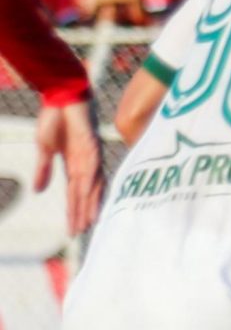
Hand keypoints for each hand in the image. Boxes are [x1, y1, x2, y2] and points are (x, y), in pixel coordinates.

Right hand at [33, 96, 100, 236]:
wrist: (61, 96)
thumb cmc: (54, 120)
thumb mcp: (45, 149)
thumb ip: (44, 170)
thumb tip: (39, 191)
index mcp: (74, 166)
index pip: (74, 194)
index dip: (73, 212)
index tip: (72, 230)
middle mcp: (86, 164)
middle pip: (86, 195)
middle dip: (83, 214)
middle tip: (81, 233)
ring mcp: (91, 156)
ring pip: (92, 185)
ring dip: (90, 204)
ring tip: (88, 222)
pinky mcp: (92, 146)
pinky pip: (92, 167)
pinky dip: (91, 182)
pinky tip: (88, 196)